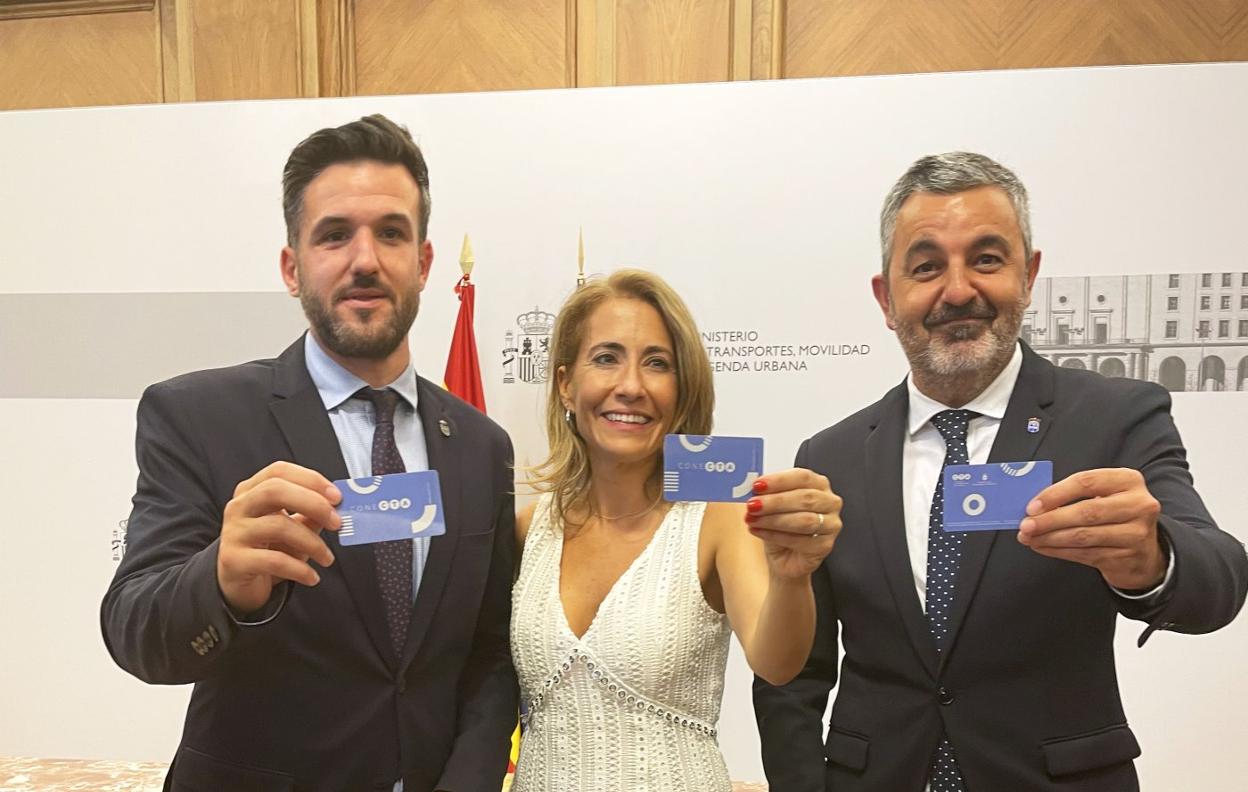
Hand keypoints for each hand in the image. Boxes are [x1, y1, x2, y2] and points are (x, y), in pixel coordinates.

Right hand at [217, 461, 342, 612]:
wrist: (237, 582)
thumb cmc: (268, 547)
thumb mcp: (291, 526)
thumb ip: (311, 514)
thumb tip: (338, 508)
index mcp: (252, 491)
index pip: (279, 471)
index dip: (311, 479)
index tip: (337, 496)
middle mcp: (239, 507)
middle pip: (274, 490)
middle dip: (313, 503)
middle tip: (337, 523)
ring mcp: (234, 532)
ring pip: (278, 526)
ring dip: (313, 543)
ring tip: (327, 558)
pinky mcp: (233, 560)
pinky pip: (273, 561)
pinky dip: (299, 569)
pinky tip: (312, 577)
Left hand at [745, 468, 842, 579]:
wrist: (785, 557)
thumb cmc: (780, 526)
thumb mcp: (771, 505)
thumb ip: (765, 493)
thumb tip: (752, 486)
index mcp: (818, 484)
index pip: (802, 477)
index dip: (779, 480)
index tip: (758, 485)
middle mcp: (829, 502)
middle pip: (805, 498)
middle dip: (775, 501)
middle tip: (752, 504)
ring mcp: (831, 525)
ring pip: (803, 520)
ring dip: (774, 519)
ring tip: (752, 519)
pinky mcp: (825, 546)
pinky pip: (800, 540)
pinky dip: (775, 535)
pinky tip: (758, 532)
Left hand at [1017, 468, 1165, 589]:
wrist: (1144, 551)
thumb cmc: (1115, 515)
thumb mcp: (1103, 495)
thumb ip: (1074, 495)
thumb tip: (1035, 506)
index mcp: (1129, 480)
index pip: (1086, 482)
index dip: (1055, 494)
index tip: (1032, 506)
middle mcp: (1138, 505)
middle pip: (1085, 511)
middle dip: (1049, 520)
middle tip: (1026, 525)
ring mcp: (1135, 533)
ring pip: (1083, 536)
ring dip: (1050, 538)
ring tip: (1029, 538)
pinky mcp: (1127, 557)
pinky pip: (1085, 554)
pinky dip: (1059, 551)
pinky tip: (1043, 547)